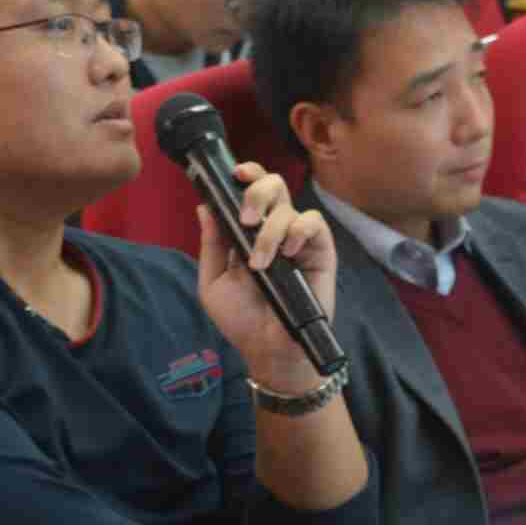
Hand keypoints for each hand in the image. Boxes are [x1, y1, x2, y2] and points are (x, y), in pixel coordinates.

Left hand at [194, 163, 336, 392]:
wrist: (268, 349)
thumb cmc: (242, 319)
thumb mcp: (213, 282)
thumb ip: (211, 245)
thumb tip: (204, 207)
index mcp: (250, 232)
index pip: (252, 190)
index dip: (247, 175)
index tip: (236, 174)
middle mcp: (276, 230)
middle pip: (275, 186)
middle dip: (258, 192)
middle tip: (246, 219)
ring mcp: (299, 240)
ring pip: (290, 207)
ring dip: (270, 231)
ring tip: (260, 263)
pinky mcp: (321, 253)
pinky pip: (314, 224)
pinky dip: (298, 231)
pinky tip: (287, 254)